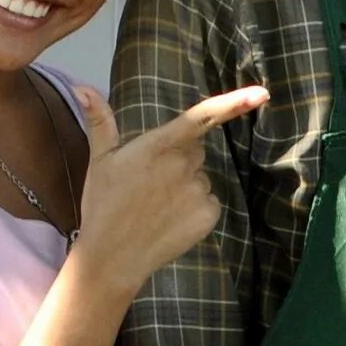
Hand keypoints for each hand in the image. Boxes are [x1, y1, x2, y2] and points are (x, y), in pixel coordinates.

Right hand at [70, 84, 264, 296]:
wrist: (112, 258)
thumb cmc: (103, 205)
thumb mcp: (99, 160)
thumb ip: (100, 121)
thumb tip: (83, 87)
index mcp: (159, 146)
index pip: (202, 117)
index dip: (235, 103)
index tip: (262, 94)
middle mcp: (183, 165)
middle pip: (196, 150)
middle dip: (180, 159)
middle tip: (149, 182)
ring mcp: (198, 191)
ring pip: (201, 178)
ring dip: (185, 186)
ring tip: (155, 205)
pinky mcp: (208, 215)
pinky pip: (209, 202)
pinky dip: (194, 209)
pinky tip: (169, 220)